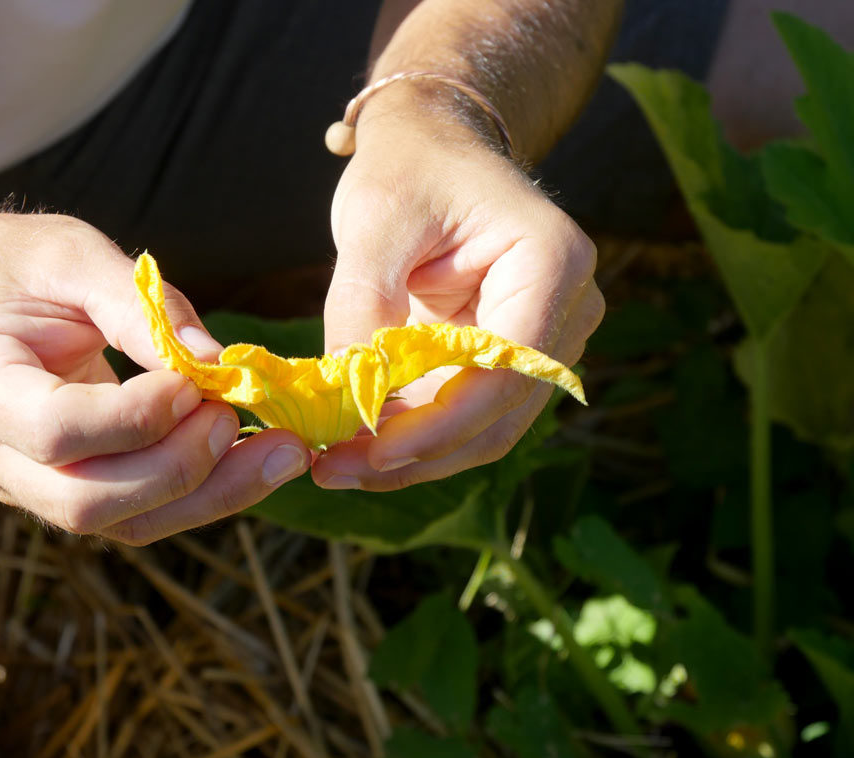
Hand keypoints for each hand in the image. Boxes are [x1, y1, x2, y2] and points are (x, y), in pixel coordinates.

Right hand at [0, 214, 308, 542]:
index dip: (135, 417)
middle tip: (245, 421)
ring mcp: (24, 484)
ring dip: (211, 496)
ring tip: (281, 456)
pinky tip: (252, 462)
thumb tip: (218, 361)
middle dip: (183, 469)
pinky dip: (200, 494)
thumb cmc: (5, 270)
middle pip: (88, 501)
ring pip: (121, 523)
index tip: (195, 384)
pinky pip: (135, 514)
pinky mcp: (64, 490)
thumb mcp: (65, 254)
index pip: (56, 431)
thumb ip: (138, 303)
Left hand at [314, 109, 603, 490]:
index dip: (437, 425)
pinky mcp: (507, 361)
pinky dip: (412, 436)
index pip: (505, 371)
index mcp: (552, 263)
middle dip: (415, 454)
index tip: (365, 451)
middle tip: (330, 471)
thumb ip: (363, 302)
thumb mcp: (375, 219)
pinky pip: (463, 416)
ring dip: (410, 457)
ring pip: (482, 430)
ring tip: (332, 465)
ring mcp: (542, 342)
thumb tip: (347, 395)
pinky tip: (356, 445)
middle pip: (497, 415)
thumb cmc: (410, 167)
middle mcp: (565, 311)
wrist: (433, 149)